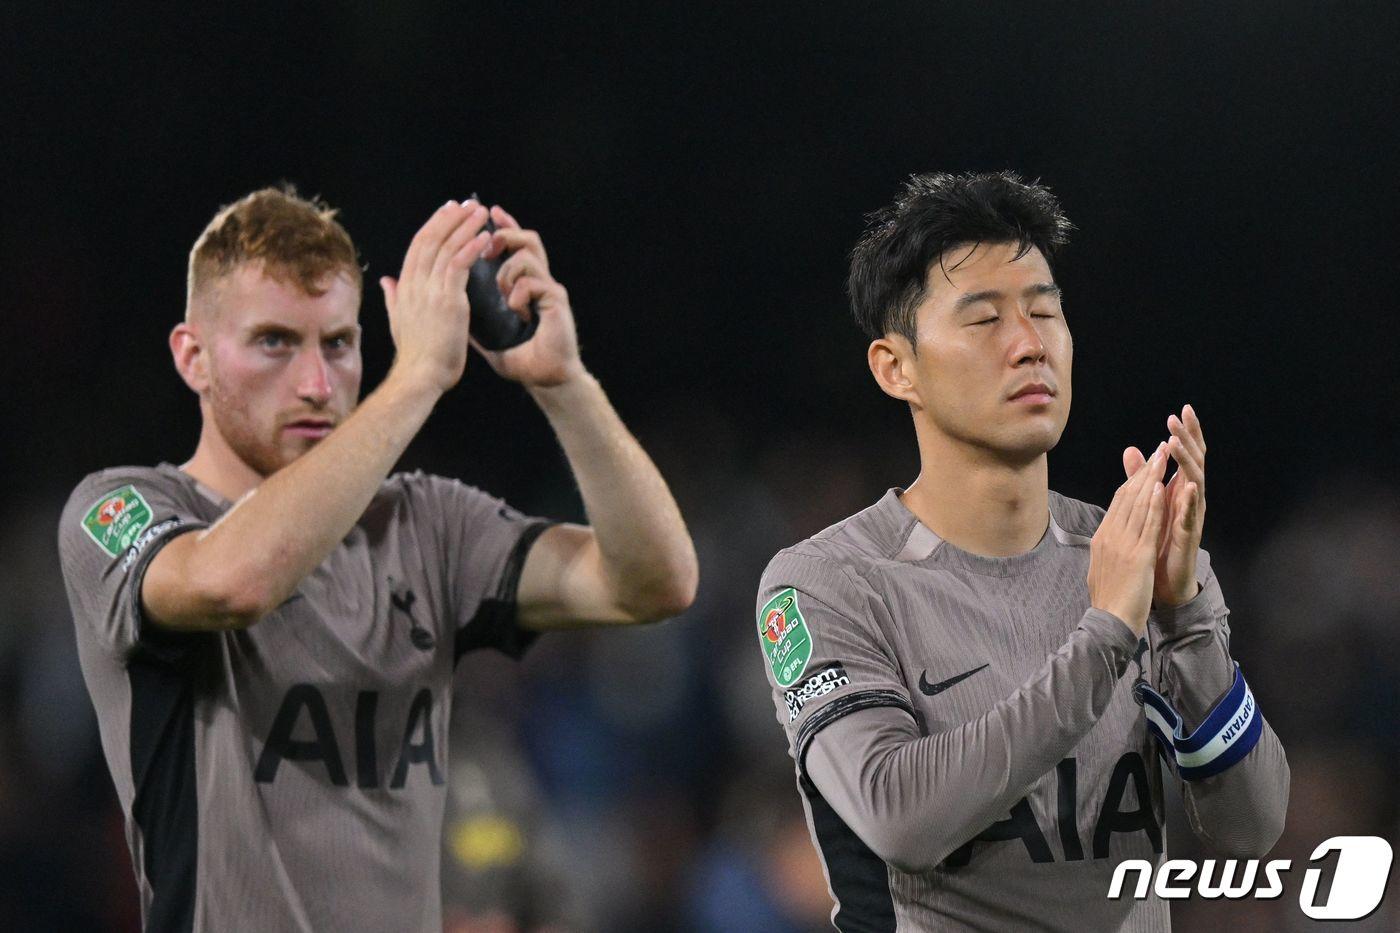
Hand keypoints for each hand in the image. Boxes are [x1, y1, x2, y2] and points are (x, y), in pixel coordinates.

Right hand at [380, 199, 491, 391]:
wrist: (420, 376)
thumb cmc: (416, 355)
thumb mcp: (400, 321)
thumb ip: (394, 297)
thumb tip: (386, 280)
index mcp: (405, 287)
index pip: (418, 247)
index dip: (433, 226)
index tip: (447, 211)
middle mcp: (414, 284)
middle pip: (431, 240)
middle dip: (449, 219)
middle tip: (467, 204)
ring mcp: (429, 291)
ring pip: (446, 248)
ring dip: (465, 227)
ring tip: (480, 213)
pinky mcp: (447, 300)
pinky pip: (459, 266)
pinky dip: (471, 248)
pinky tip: (483, 236)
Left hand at [471, 205, 583, 387]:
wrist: (543, 378)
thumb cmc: (518, 358)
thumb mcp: (485, 332)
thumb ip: (469, 314)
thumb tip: (445, 301)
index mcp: (523, 284)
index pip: (515, 246)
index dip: (505, 227)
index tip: (490, 213)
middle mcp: (539, 281)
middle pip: (529, 240)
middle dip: (507, 235)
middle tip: (489, 244)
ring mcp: (549, 288)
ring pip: (529, 256)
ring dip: (508, 269)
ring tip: (503, 292)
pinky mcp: (557, 300)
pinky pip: (534, 282)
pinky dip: (520, 293)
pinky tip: (518, 312)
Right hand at [1089, 442, 1168, 635]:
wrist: (1109, 624)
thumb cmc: (1109, 601)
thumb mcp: (1102, 568)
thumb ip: (1107, 549)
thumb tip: (1107, 538)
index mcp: (1102, 538)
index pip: (1118, 502)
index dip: (1133, 480)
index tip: (1146, 465)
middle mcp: (1110, 536)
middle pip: (1127, 496)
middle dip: (1144, 471)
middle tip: (1158, 450)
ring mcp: (1122, 544)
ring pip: (1138, 504)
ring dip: (1152, 478)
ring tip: (1163, 457)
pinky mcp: (1137, 554)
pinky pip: (1147, 524)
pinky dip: (1155, 503)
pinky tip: (1162, 486)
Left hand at [1121, 404, 1206, 606]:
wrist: (1164, 579)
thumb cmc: (1159, 540)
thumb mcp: (1149, 502)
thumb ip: (1142, 477)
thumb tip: (1132, 449)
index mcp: (1181, 490)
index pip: (1187, 455)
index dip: (1188, 433)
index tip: (1184, 409)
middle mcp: (1191, 499)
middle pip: (1194, 462)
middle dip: (1188, 439)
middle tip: (1180, 417)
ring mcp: (1192, 517)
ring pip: (1194, 484)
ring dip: (1186, 463)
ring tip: (1177, 444)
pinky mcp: (1188, 536)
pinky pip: (1191, 516)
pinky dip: (1190, 501)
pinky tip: (1189, 486)